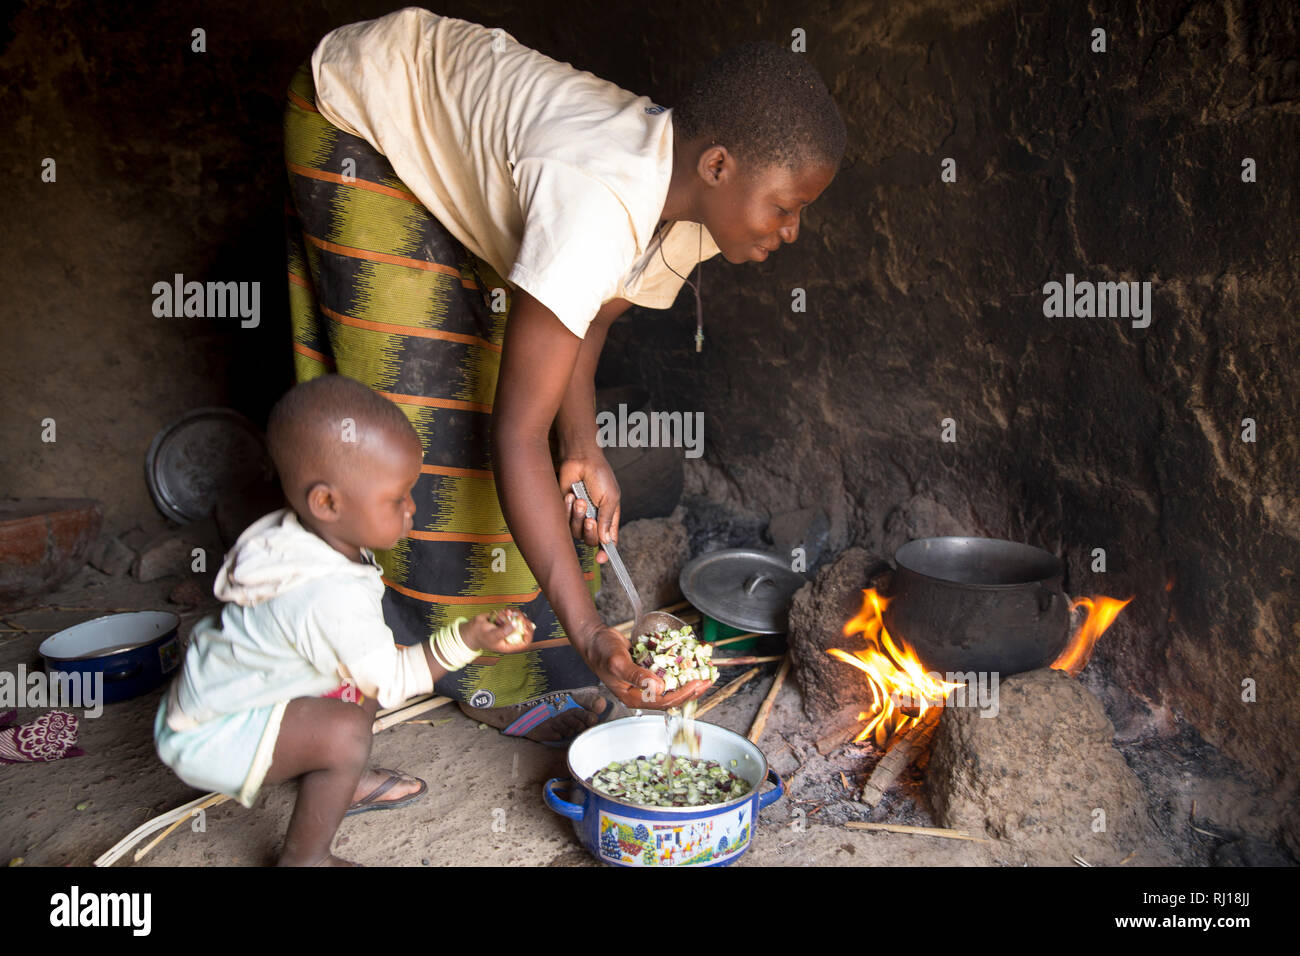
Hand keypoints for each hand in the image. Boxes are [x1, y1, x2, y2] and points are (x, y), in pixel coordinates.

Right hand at [460, 609, 536, 654]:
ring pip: (518, 618)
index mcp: (510, 645)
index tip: (524, 625)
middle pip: (524, 627)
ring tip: (504, 614)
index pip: (525, 642)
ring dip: (512, 614)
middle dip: (521, 619)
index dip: (528, 633)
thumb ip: (503, 631)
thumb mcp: (492, 636)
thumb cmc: (481, 637)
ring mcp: (508, 627)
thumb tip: (515, 625)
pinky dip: (507, 612)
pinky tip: (500, 612)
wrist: (472, 630)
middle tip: (517, 614)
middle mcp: (511, 636)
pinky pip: (511, 614)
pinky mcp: (504, 620)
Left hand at [557, 453, 619, 564]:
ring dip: (578, 517)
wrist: (580, 460)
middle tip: (591, 518)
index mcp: (608, 518)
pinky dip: (567, 510)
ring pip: (576, 532)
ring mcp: (578, 516)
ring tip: (579, 499)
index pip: (608, 541)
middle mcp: (593, 520)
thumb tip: (606, 542)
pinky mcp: (565, 511)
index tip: (601, 559)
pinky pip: (563, 522)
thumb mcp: (610, 498)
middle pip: (591, 540)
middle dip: (590, 531)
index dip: (605, 552)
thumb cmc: (600, 476)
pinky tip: (570, 496)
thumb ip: (608, 520)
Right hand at [583, 626, 712, 709]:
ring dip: (688, 680)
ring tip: (704, 673)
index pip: (664, 701)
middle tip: (708, 679)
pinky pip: (666, 673)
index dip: (684, 694)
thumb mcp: (618, 663)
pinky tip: (690, 663)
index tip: (698, 684)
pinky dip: (679, 669)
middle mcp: (642, 693)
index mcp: (634, 697)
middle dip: (691, 690)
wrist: (595, 639)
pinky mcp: (648, 671)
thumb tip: (659, 688)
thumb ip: (637, 676)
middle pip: (672, 696)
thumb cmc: (602, 653)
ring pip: (671, 686)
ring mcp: (645, 682)